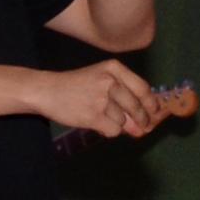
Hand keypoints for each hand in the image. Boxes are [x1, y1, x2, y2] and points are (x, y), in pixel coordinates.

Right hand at [40, 58, 161, 138]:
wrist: (45, 91)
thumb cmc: (75, 86)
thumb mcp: (100, 81)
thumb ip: (124, 98)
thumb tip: (144, 125)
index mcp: (114, 69)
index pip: (143, 89)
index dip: (151, 104)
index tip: (154, 113)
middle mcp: (110, 81)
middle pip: (137, 107)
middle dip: (141, 120)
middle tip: (140, 127)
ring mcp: (101, 99)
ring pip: (124, 121)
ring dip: (118, 124)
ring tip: (101, 117)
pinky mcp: (93, 115)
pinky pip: (114, 130)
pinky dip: (109, 131)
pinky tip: (97, 124)